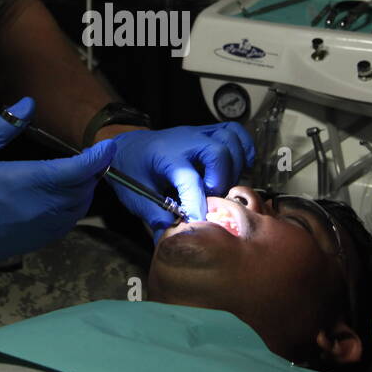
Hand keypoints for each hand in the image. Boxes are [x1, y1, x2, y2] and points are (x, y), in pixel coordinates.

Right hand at [0, 97, 114, 265]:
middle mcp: (41, 206)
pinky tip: (61, 198)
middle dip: (91, 173)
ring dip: (83, 192)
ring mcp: (40, 227)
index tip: (108, 147)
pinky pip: (65, 224)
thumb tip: (28, 103)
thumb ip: (5, 124)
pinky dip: (71, 210)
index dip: (98, 157)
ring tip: (78, 177)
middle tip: (91, 159)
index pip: (79, 169)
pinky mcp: (36, 241)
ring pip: (78, 209)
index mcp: (29, 180)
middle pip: (84, 189)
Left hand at [105, 123, 255, 230]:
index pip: (188, 178)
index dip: (196, 202)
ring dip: (234, 164)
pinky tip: (238, 167)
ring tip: (223, 184)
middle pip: (216, 151)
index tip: (198, 221)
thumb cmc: (131, 170)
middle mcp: (184, 140)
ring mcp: (198, 133)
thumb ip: (155, 217)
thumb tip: (171, 239)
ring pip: (230, 138)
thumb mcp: (135, 195)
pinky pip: (235, 131)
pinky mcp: (207, 133)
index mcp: (163, 156)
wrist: (128, 146)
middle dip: (221, 179)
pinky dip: (244, 148)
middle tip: (212, 197)